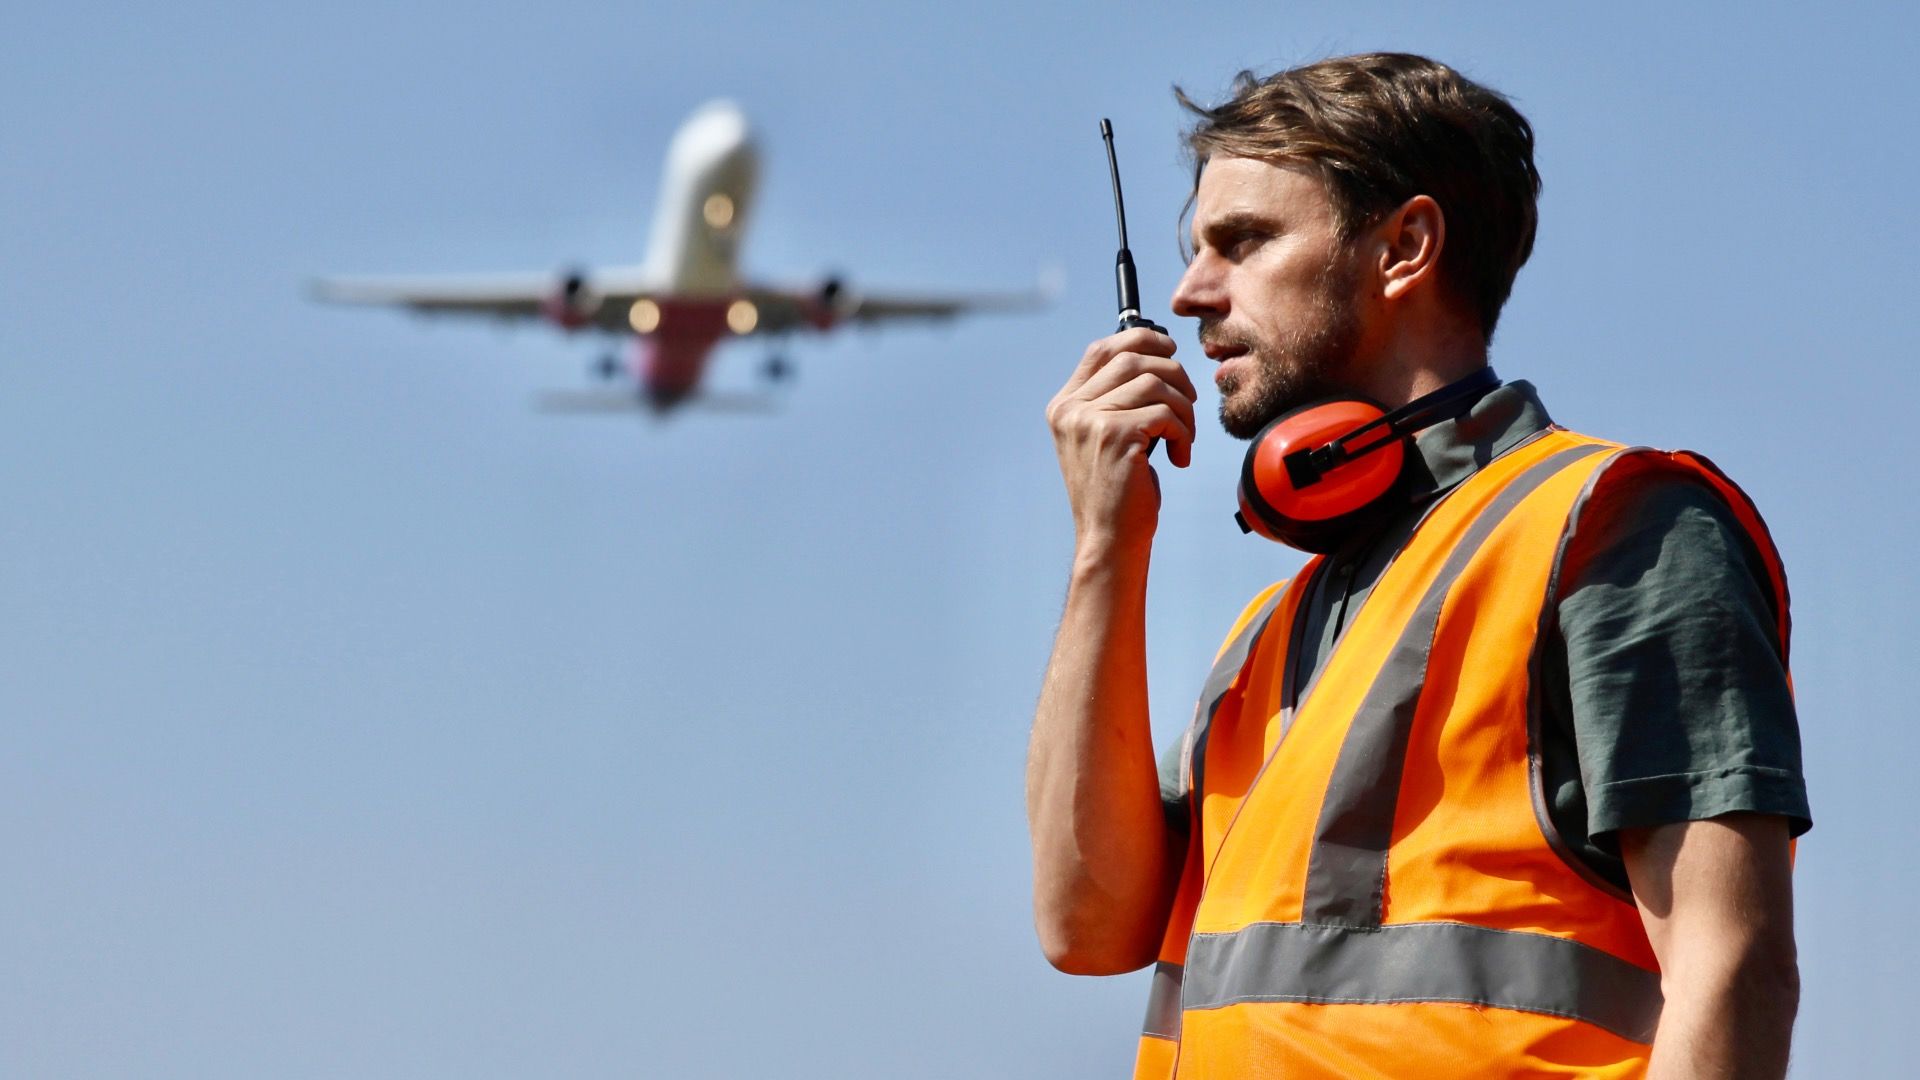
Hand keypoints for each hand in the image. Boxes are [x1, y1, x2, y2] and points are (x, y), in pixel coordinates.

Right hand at [1045, 327, 1195, 554]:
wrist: (1109, 539)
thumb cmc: (1116, 491)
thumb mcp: (1104, 439)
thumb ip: (1114, 400)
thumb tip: (1155, 357)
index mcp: (1064, 405)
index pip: (1102, 348)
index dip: (1141, 339)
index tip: (1170, 350)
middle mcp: (1071, 409)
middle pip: (1133, 358)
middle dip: (1174, 374)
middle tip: (1188, 403)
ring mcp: (1090, 421)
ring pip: (1155, 383)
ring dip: (1183, 409)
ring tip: (1184, 438)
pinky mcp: (1115, 436)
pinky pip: (1165, 413)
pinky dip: (1182, 432)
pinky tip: (1179, 457)